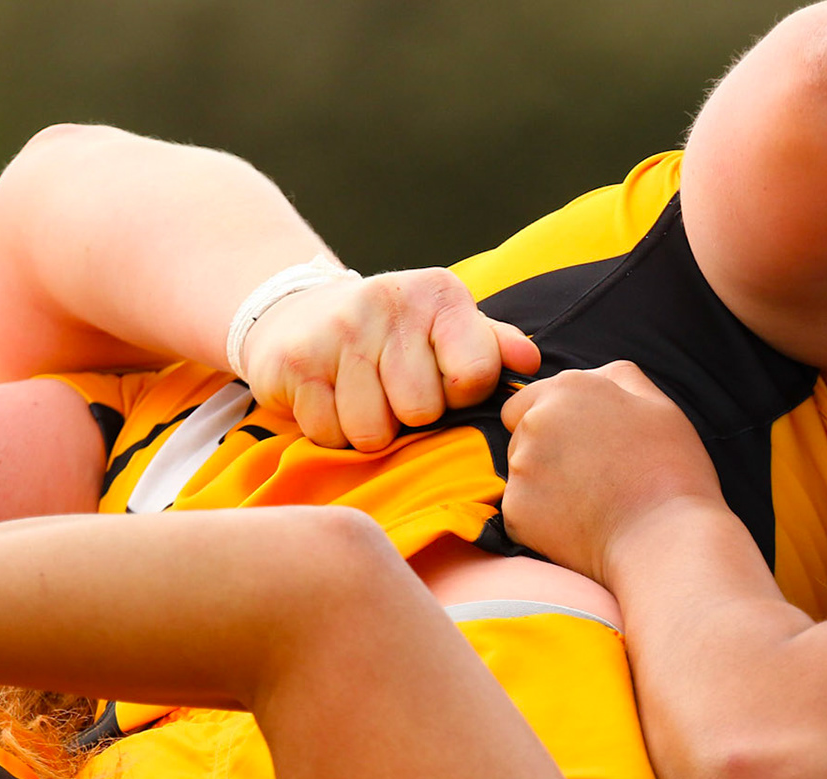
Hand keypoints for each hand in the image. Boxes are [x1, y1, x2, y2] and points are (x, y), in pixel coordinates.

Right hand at [237, 267, 540, 450]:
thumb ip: (494, 346)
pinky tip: (332, 398)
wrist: (298, 313)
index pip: (475, 376)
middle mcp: (389, 303)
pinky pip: (330, 434)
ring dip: (371, 430)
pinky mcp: (296, 363)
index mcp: (440, 295)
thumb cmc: (397, 335)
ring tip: (365, 396)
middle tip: (396, 391)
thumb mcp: (450, 328)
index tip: (447, 384)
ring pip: (373, 432)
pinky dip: (332, 431)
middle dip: (412, 417)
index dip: (463, 396)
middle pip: (422, 411)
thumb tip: (531, 362)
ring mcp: (338, 331)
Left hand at [500, 362, 721, 581]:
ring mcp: (522, 467)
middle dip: (545, 450)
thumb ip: (618, 378)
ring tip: (590, 502)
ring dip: (544, 484)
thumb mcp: (659, 406)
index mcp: (570, 387)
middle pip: (519, 434)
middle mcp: (536, 420)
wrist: (666, 540)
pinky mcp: (516, 512)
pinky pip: (522, 512)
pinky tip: (580, 525)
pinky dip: (543, 521)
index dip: (553, 422)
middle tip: (591, 477)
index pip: (527, 400)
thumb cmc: (672, 473)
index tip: (583, 447)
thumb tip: (595, 376)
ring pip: (520, 472)